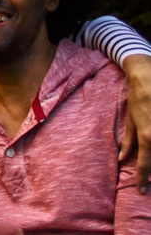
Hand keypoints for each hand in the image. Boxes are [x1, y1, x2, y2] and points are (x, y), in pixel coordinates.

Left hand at [120, 55, 150, 192]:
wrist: (149, 79)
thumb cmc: (139, 100)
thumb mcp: (131, 121)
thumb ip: (128, 142)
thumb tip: (123, 159)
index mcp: (148, 137)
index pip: (146, 165)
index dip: (144, 179)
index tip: (142, 191)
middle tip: (149, 184)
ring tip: (150, 173)